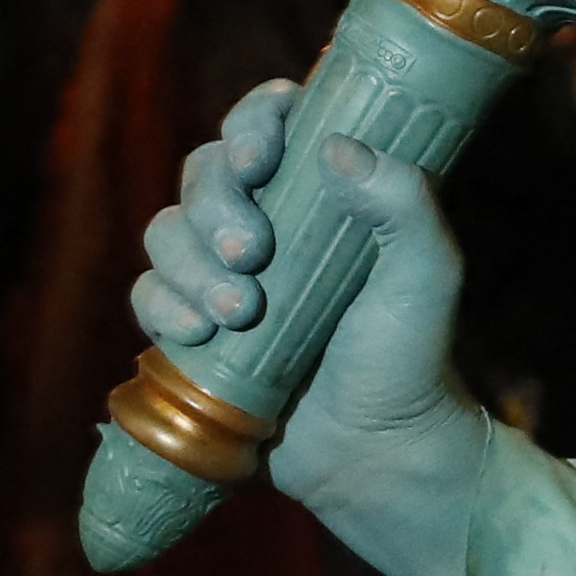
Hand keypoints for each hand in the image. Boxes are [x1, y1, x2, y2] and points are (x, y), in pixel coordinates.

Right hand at [129, 83, 500, 575]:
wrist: (377, 452)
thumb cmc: (410, 357)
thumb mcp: (427, 276)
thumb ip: (405, 205)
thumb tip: (339, 146)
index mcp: (324, 191)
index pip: (273, 123)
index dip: (252, 123)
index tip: (259, 156)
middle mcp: (270, 220)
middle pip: (204, 172)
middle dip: (216, 206)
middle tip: (254, 255)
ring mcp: (226, 273)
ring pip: (168, 230)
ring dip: (191, 265)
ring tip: (240, 314)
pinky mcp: (195, 327)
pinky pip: (148, 293)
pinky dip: (162, 306)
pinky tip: (197, 335)